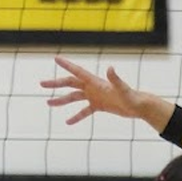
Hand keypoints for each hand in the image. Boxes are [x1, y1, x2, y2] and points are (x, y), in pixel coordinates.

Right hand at [41, 56, 166, 128]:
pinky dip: (76, 116)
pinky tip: (67, 122)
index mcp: (96, 82)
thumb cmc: (132, 97)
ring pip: (74, 98)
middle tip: (42, 83)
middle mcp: (93, 87)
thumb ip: (115, 79)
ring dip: (61, 100)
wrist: (139, 107)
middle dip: (56, 83)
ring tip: (48, 103)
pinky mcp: (99, 106)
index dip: (67, 65)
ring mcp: (95, 96)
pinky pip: (84, 111)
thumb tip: (110, 68)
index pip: (78, 72)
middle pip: (70, 83)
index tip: (55, 58)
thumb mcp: (123, 89)